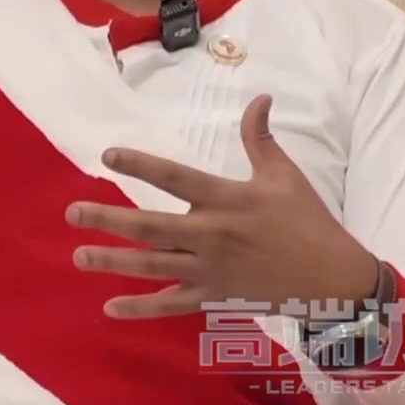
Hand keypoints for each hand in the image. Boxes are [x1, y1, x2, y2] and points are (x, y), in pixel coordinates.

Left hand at [67, 95, 378, 317]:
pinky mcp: (213, 296)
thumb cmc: (307, 220)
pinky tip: (110, 307)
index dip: (140, 165)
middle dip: (108, 220)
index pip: (175, 178)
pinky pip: (171, 303)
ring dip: (113, 262)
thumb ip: (260, 138)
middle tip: (72, 213)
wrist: (331, 277)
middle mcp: (210, 234)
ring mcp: (209, 269)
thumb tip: (259, 97)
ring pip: (152, 265)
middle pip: (150, 227)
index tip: (108, 156)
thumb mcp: (285, 175)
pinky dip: (141, 308)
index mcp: (226, 200)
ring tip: (79, 256)